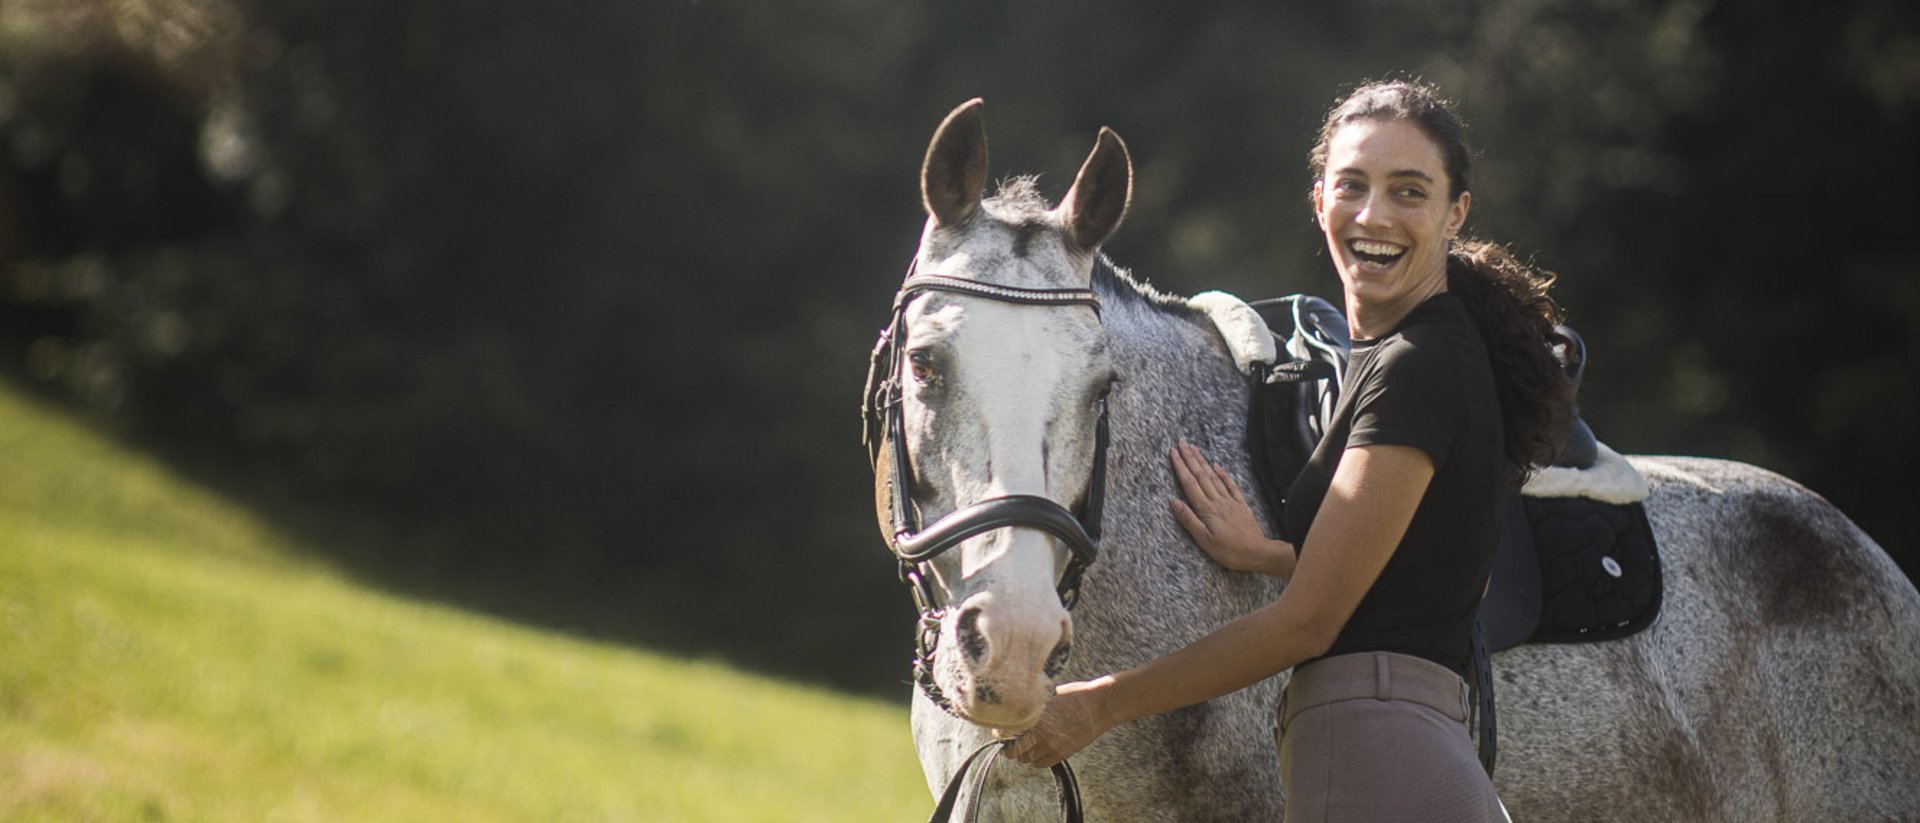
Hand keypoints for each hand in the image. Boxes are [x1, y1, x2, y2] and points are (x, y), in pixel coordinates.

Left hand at [998, 679, 1113, 767]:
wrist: (1100, 704)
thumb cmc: (1075, 695)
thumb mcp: (1048, 695)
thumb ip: (1032, 706)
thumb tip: (1013, 709)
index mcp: (1035, 715)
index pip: (1006, 731)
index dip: (1000, 732)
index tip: (1001, 730)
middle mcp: (1040, 732)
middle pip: (1013, 750)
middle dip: (1009, 746)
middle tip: (1009, 741)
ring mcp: (1052, 745)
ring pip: (1026, 759)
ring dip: (1023, 753)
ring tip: (1025, 744)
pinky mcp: (1062, 753)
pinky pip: (1040, 764)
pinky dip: (1036, 759)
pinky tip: (1039, 749)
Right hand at [1170, 440, 1294, 578]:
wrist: (1258, 553)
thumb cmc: (1229, 551)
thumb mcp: (1203, 540)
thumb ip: (1188, 519)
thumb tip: (1174, 501)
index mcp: (1206, 509)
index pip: (1190, 484)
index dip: (1180, 467)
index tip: (1173, 453)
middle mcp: (1218, 501)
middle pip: (1201, 475)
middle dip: (1190, 458)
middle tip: (1181, 443)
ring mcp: (1230, 502)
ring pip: (1214, 477)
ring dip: (1203, 462)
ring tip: (1195, 449)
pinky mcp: (1241, 506)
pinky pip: (1231, 486)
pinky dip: (1223, 474)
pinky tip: (1218, 466)